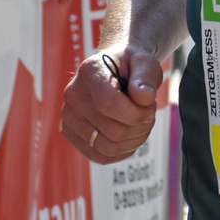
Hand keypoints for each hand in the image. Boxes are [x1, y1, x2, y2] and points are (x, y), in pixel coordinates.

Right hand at [61, 44, 167, 163]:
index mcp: (90, 72)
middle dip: (141, 126)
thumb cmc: (133, 66)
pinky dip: (122, 151)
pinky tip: (130, 136)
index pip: (109, 105)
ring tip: (140, 123)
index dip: (137, 113)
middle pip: (113, 131)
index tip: (150, 105)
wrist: (118, 70)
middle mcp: (73, 94)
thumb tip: (143, 98)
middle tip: (148, 113)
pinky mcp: (71, 133)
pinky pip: (100, 156)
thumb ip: (146, 77)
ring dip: (134, 140)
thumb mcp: (146, 63)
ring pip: (107, 147)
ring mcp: (69, 116)